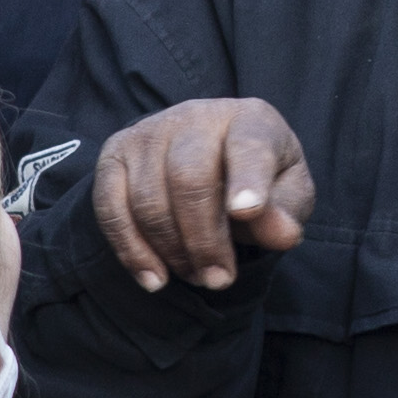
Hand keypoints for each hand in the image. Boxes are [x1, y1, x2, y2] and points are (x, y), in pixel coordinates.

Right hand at [90, 97, 311, 292]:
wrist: (209, 155)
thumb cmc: (255, 178)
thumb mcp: (286, 193)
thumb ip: (285, 212)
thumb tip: (282, 234)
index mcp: (249, 120)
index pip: (247, 146)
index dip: (247, 179)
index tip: (246, 212)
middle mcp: (195, 117)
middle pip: (188, 177)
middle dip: (203, 239)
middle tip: (219, 280)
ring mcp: (149, 132)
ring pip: (148, 198)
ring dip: (172, 251)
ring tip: (196, 276)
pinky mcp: (116, 154)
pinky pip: (111, 207)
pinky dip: (131, 250)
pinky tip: (154, 278)